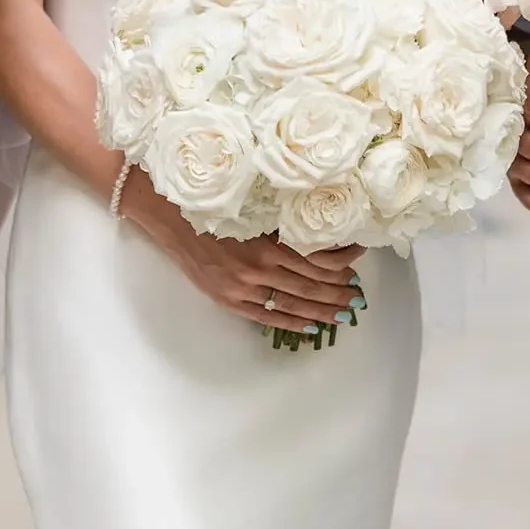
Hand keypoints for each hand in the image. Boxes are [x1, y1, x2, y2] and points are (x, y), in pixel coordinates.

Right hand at [123, 170, 364, 333]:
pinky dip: (294, 322)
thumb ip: (282, 222)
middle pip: (313, 285)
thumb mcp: (253, 206)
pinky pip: (270, 317)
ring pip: (295, 303)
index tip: (358, 261)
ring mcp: (245, 286)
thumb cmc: (213, 204)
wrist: (171, 215)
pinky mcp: (231, 300)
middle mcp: (261, 265)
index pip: (319, 258)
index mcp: (269, 238)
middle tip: (358, 297)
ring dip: (323, 310)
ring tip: (343, 313)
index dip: (343, 263)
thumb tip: (318, 230)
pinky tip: (312, 325)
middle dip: (339, 293)